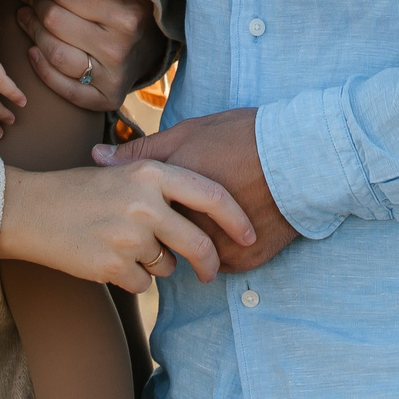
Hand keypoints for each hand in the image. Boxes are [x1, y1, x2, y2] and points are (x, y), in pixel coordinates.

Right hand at [0, 162, 256, 294]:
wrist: (30, 209)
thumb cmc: (81, 189)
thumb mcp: (123, 171)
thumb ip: (163, 183)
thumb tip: (210, 203)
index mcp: (151, 173)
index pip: (211, 196)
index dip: (236, 218)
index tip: (249, 234)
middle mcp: (145, 202)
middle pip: (197, 243)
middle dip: (209, 262)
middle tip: (210, 272)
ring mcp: (129, 235)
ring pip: (166, 264)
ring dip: (154, 263)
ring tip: (122, 243)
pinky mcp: (112, 264)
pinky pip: (142, 282)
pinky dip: (131, 277)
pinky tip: (107, 258)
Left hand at [16, 0, 164, 113]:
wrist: (155, 49)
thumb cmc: (132, 11)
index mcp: (127, 16)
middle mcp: (120, 49)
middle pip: (56, 25)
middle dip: (35, 9)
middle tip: (29, 0)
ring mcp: (113, 78)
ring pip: (55, 55)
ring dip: (32, 35)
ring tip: (26, 20)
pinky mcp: (107, 99)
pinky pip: (64, 88)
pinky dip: (42, 70)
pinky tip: (33, 52)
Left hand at [96, 107, 297, 273]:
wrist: (303, 156)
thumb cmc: (244, 137)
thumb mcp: (190, 133)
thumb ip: (141, 151)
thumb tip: (96, 158)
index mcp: (173, 193)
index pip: (139, 218)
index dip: (139, 212)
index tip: (138, 210)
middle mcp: (191, 225)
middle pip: (162, 242)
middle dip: (162, 236)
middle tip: (175, 220)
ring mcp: (218, 246)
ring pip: (191, 257)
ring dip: (194, 246)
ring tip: (205, 224)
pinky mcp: (244, 260)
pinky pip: (222, 265)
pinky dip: (222, 252)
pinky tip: (228, 230)